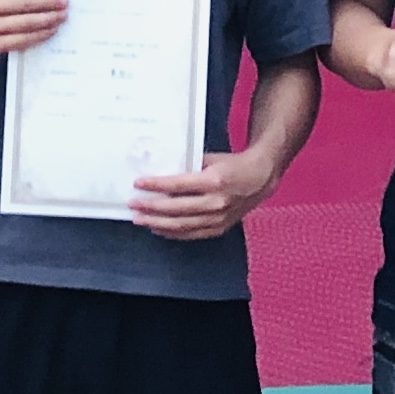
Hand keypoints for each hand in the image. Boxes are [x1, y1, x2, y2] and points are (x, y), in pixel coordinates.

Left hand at [131, 145, 276, 241]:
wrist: (261, 178)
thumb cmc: (233, 165)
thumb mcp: (211, 159)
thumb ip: (188, 166)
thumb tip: (161, 170)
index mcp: (214, 181)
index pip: (178, 185)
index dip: (156, 185)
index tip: (139, 183)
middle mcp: (217, 202)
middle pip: (177, 209)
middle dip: (151, 208)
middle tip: (134, 205)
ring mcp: (219, 218)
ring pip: (182, 225)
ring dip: (157, 223)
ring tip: (140, 219)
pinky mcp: (220, 228)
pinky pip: (192, 234)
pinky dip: (173, 233)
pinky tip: (158, 228)